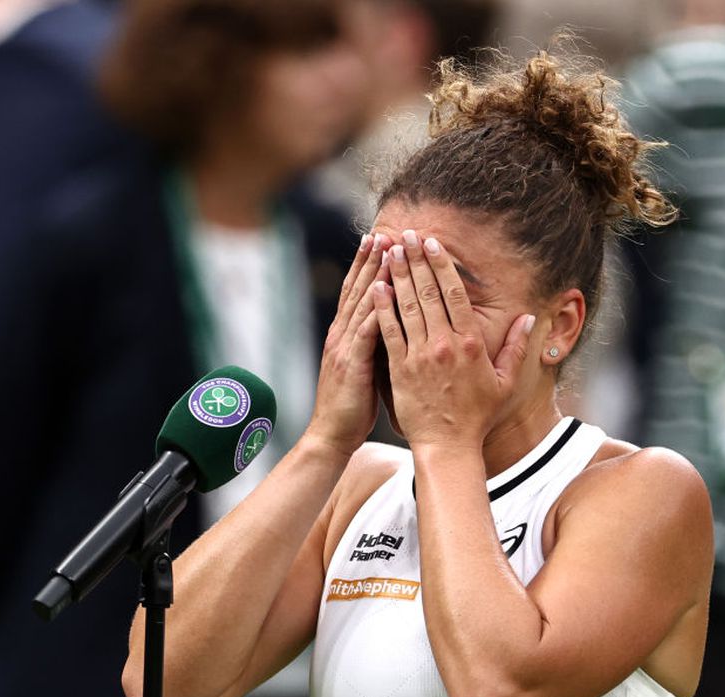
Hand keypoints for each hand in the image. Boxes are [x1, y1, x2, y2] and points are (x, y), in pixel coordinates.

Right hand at [305, 234, 387, 454]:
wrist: (331, 436)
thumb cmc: (353, 406)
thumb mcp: (364, 369)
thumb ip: (373, 345)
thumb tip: (393, 326)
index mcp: (345, 336)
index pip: (357, 293)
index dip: (367, 266)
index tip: (380, 241)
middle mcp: (341, 335)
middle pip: (358, 289)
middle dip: (371, 260)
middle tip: (385, 232)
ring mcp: (344, 347)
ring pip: (362, 303)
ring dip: (375, 275)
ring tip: (388, 250)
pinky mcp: (351, 364)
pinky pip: (366, 331)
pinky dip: (376, 308)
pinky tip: (386, 291)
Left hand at [372, 234, 534, 448]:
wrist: (448, 445)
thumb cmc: (477, 415)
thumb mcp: (505, 382)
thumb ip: (517, 348)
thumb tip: (529, 318)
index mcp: (471, 343)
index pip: (455, 294)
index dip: (442, 265)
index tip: (433, 244)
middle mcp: (445, 345)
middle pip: (428, 292)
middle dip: (416, 260)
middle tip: (406, 235)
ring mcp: (420, 356)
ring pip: (406, 306)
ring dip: (397, 275)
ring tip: (389, 251)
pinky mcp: (399, 369)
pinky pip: (389, 332)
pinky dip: (381, 308)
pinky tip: (375, 287)